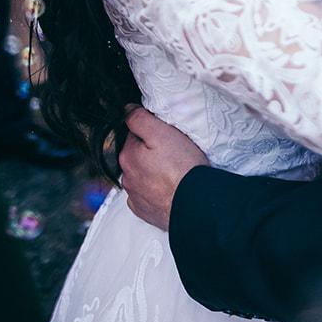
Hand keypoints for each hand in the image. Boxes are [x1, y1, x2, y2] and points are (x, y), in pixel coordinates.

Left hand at [117, 106, 208, 230]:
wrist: (195, 204)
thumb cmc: (182, 168)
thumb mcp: (162, 133)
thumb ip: (140, 119)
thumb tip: (127, 110)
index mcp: (128, 156)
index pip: (135, 135)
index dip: (152, 132)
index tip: (166, 136)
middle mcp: (126, 177)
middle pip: (137, 156)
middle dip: (150, 153)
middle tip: (173, 154)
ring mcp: (135, 196)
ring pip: (141, 176)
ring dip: (152, 172)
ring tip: (174, 172)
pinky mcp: (144, 211)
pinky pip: (146, 196)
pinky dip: (154, 191)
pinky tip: (168, 189)